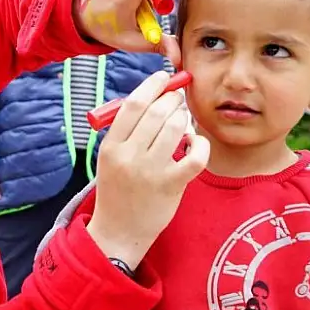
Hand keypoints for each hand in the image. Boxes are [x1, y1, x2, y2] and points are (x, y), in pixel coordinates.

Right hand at [86, 71, 209, 269]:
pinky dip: (200, 145)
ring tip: (184, 120)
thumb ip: (126, 131)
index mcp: (111, 146)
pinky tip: (195, 144)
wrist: (118, 231)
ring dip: (185, 119)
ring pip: (176, 129)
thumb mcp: (109, 158)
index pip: (134, 104)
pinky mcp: (171, 186)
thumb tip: (154, 99)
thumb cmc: (116, 190)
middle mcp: (129, 156)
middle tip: (178, 99)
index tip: (163, 78)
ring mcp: (151, 172)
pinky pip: (194, 156)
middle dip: (172, 99)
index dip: (152, 85)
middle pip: (157, 113)